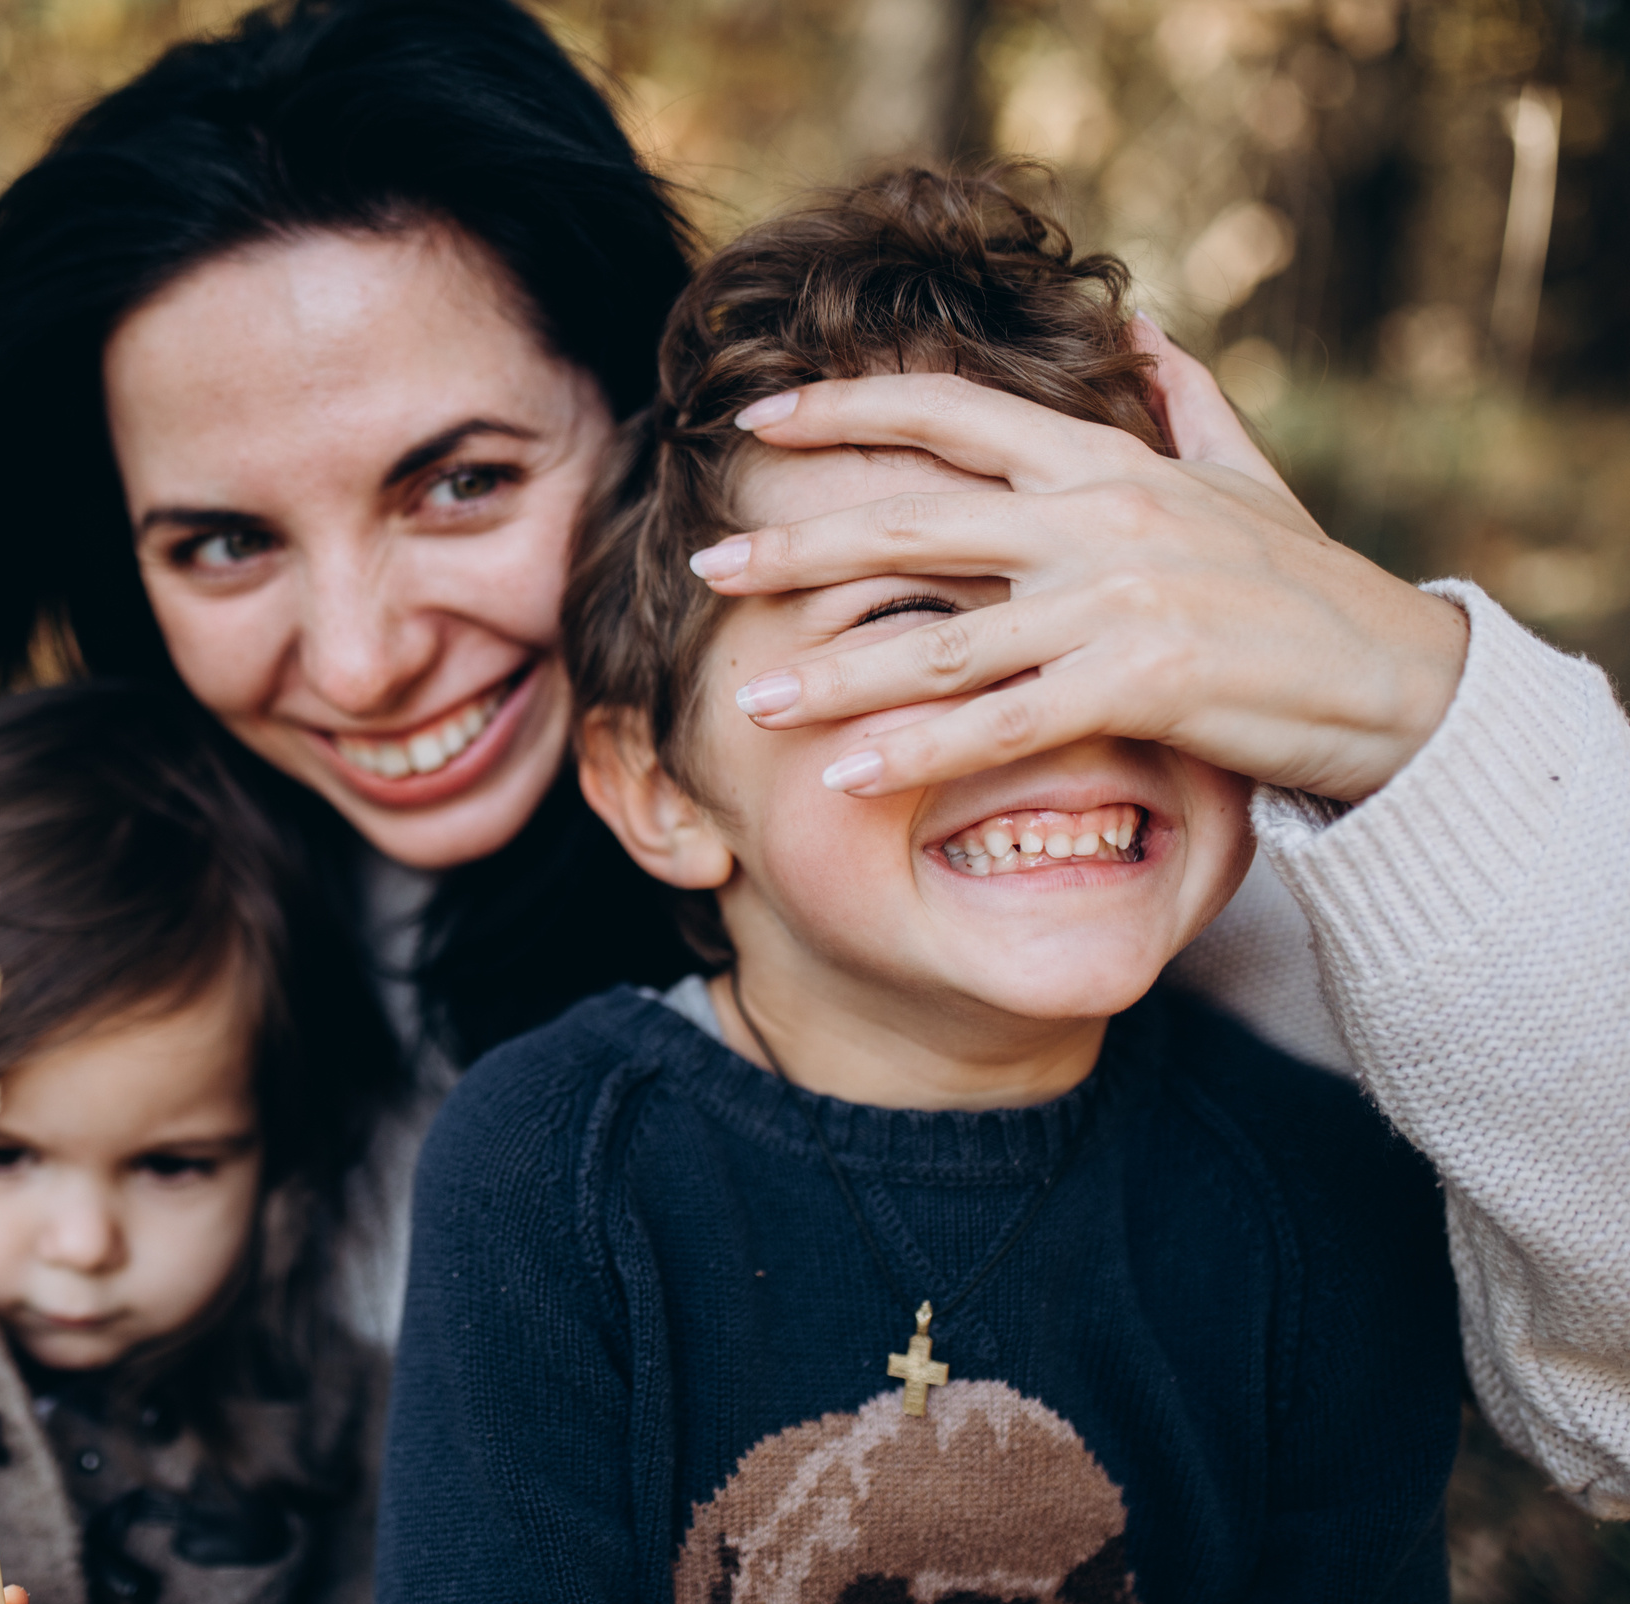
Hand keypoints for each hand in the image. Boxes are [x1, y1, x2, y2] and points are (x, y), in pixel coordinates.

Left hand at [688, 319, 1467, 803]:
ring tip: (753, 700)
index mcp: (1104, 461)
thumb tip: (1147, 329)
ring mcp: (1117, 598)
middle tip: (705, 565)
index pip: (950, 416)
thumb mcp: (1247, 476)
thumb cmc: (1309, 585)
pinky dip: (918, 751)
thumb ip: (1186, 400)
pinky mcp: (1142, 680)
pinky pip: (1001, 723)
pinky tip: (845, 775)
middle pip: (912, 523)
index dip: (846, 409)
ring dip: (835, 672)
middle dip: (797, 546)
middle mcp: (1097, 516)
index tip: (756, 419)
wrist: (1399, 680)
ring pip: (941, 638)